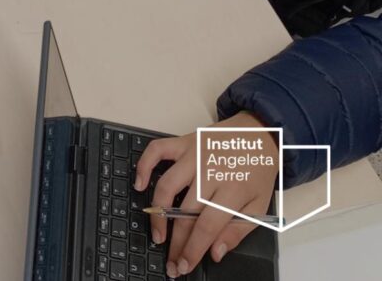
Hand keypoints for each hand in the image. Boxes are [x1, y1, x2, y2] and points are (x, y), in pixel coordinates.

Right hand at [135, 113, 278, 277]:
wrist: (260, 134)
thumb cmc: (258, 172)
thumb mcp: (259, 206)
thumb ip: (237, 231)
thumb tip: (214, 253)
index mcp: (233, 190)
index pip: (206, 227)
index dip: (192, 249)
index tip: (183, 265)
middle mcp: (210, 172)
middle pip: (185, 213)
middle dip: (175, 242)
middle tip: (170, 261)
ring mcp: (194, 155)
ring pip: (167, 186)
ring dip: (157, 214)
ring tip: (158, 234)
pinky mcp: (183, 142)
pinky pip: (156, 151)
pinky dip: (143, 166)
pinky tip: (139, 185)